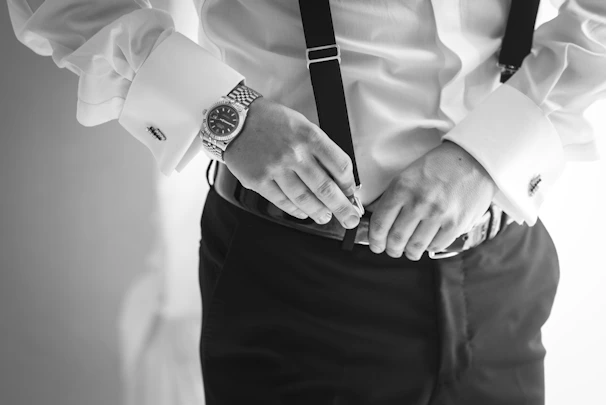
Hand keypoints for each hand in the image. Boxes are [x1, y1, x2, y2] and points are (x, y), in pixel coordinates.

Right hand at [224, 97, 360, 228]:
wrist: (234, 120)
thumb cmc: (270, 121)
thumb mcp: (301, 124)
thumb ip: (319, 147)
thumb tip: (337, 175)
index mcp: (309, 136)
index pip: (340, 165)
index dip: (349, 184)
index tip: (351, 193)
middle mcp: (294, 153)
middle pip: (325, 188)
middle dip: (342, 207)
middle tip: (350, 218)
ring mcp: (275, 168)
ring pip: (304, 199)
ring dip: (318, 212)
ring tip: (325, 217)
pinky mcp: (258, 180)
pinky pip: (282, 201)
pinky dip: (296, 210)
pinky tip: (303, 212)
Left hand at [368, 141, 497, 259]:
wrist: (473, 160)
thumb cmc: (438, 167)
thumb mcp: (408, 175)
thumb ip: (393, 198)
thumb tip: (378, 220)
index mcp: (402, 188)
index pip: (380, 223)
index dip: (375, 240)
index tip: (376, 245)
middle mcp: (418, 202)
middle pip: (396, 239)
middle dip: (391, 249)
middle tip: (392, 250)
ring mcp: (438, 214)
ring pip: (415, 247)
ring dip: (409, 252)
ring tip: (410, 251)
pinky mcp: (456, 224)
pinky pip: (436, 246)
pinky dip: (429, 248)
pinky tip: (428, 242)